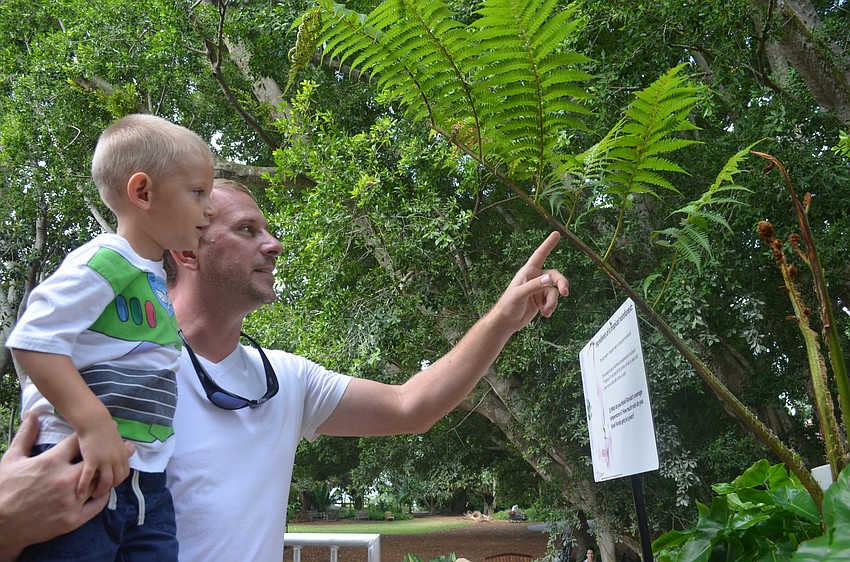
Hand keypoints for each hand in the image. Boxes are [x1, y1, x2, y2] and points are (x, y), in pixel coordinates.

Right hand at [0, 413, 133, 559]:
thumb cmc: (5, 489)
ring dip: (107, 474)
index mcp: (51, 462)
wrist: (0, 525)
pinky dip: (103, 496)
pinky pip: (97, 505)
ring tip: (117, 466)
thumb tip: (33, 413)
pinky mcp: (73, 519)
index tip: (103, 428)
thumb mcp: (12, 459)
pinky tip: (104, 489)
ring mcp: (70, 501)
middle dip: (108, 452)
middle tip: (122, 445)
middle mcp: (64, 480)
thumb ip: (26, 435)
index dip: (91, 433)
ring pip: (99, 482)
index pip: (78, 441)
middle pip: (96, 461)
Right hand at [77, 417, 130, 497]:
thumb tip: (121, 455)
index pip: (124, 474)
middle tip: (100, 492)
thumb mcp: (115, 441)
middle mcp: (117, 459)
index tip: (108, 484)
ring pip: (106, 482)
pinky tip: (79, 493)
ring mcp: (105, 460)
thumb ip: (117, 451)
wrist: (95, 421)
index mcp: (123, 455)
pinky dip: (84, 486)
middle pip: (116, 480)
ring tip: (92, 495)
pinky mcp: (93, 460)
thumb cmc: (102, 429)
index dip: (116, 481)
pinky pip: (89, 477)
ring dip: (99, 491)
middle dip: (108, 488)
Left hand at [493, 231, 568, 330]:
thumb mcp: (520, 294)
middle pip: (554, 275)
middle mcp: (535, 278)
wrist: (507, 321)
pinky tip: (545, 314)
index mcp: (528, 272)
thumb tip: (549, 279)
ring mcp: (539, 289)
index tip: (557, 234)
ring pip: (554, 291)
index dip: (548, 244)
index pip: (540, 255)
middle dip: (561, 283)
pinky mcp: (541, 300)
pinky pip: (552, 301)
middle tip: (565, 292)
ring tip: (546, 311)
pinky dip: (550, 308)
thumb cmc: (508, 305)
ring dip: (553, 302)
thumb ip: (534, 286)